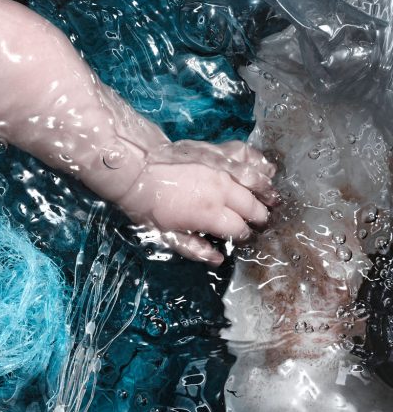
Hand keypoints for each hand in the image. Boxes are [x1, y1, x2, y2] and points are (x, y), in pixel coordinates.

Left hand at [105, 138, 277, 263]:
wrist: (138, 168)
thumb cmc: (149, 205)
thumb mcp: (165, 234)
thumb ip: (194, 248)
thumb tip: (218, 259)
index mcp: (211, 214)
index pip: (239, 228)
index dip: (245, 234)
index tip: (245, 236)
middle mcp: (223, 191)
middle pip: (252, 206)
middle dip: (260, 216)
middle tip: (262, 221)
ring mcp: (223, 169)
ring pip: (256, 181)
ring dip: (267, 192)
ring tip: (273, 199)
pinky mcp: (219, 152)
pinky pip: (246, 155)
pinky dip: (259, 161)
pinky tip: (266, 169)